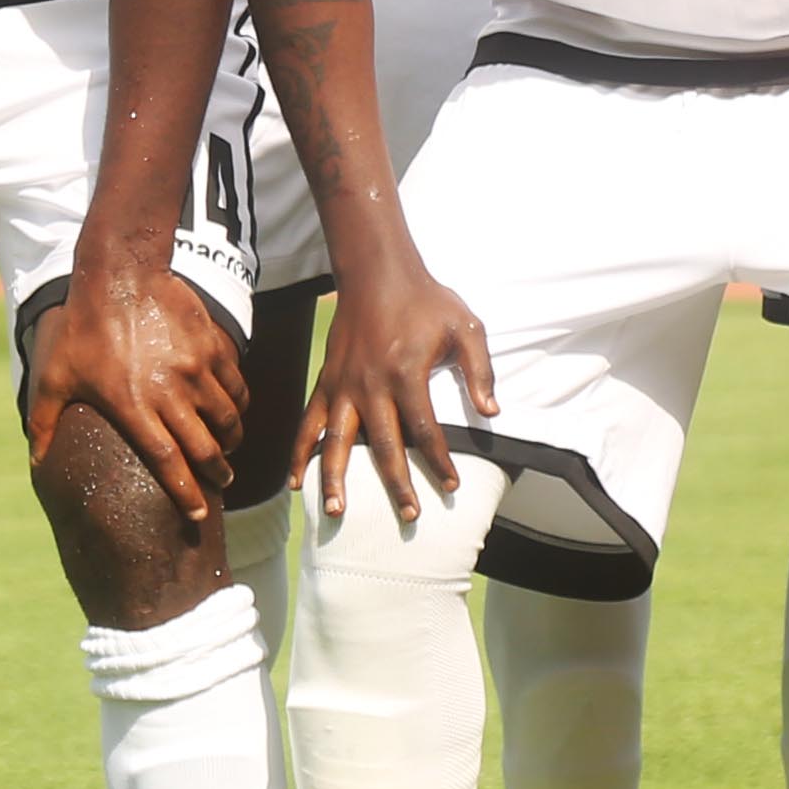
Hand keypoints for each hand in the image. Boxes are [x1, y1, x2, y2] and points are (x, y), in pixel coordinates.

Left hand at [26, 238, 250, 529]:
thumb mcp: (55, 377)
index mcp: (133, 405)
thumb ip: (45, 423)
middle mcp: (170, 392)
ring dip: (232, 439)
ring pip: (228, 417)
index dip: (185, 492)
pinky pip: (236, 385)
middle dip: (217, 471)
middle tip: (221, 481)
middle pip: (206, 446)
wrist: (121, 273)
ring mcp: (196, 368)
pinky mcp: (213, 346)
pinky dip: (238, 403)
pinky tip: (233, 408)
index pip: (168, 460)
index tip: (197, 515)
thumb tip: (35, 463)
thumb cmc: (83, 327)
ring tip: (229, 446)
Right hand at [303, 242, 490, 526]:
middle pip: (383, 446)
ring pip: (336, 441)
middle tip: (408, 516)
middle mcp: (371, 385)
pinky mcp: (326, 381)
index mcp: (407, 374)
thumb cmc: (427, 301)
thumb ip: (480, 371)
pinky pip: (308, 422)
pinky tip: (296, 482)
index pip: (425, 430)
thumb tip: (493, 412)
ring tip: (338, 511)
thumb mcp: (466, 327)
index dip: (439, 461)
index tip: (452, 486)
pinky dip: (301, 452)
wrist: (378, 272)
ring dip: (335, 478)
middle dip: (396, 484)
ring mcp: (343, 385)